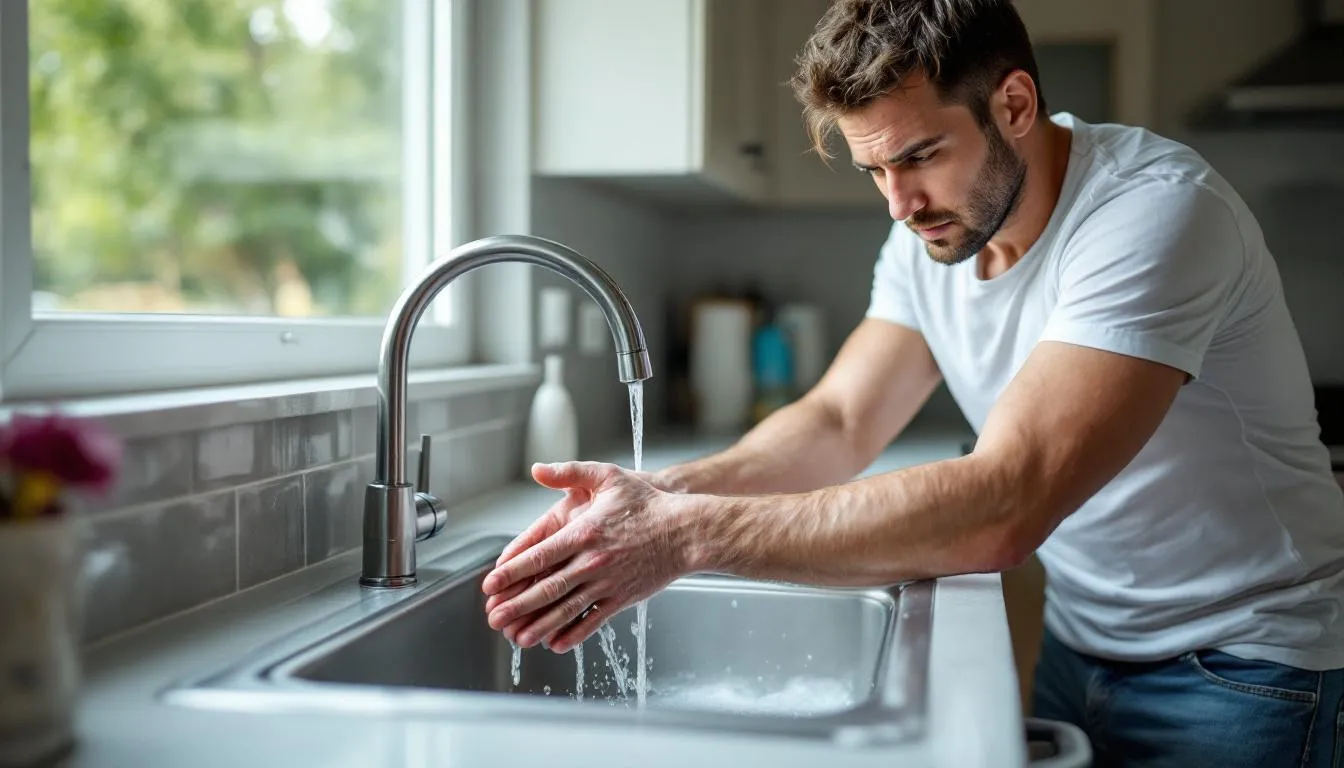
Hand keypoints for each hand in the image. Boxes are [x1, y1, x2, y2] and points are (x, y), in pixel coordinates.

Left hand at [481, 461, 699, 653]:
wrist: (686, 532)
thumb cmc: (648, 504)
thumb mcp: (608, 477)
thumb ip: (570, 472)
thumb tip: (538, 469)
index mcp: (584, 532)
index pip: (539, 556)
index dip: (512, 571)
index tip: (491, 583)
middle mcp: (592, 561)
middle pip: (547, 588)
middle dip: (517, 605)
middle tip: (494, 617)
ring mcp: (607, 583)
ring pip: (566, 609)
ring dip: (539, 625)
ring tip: (517, 638)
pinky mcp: (622, 598)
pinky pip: (593, 620)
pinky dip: (573, 634)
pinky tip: (555, 644)